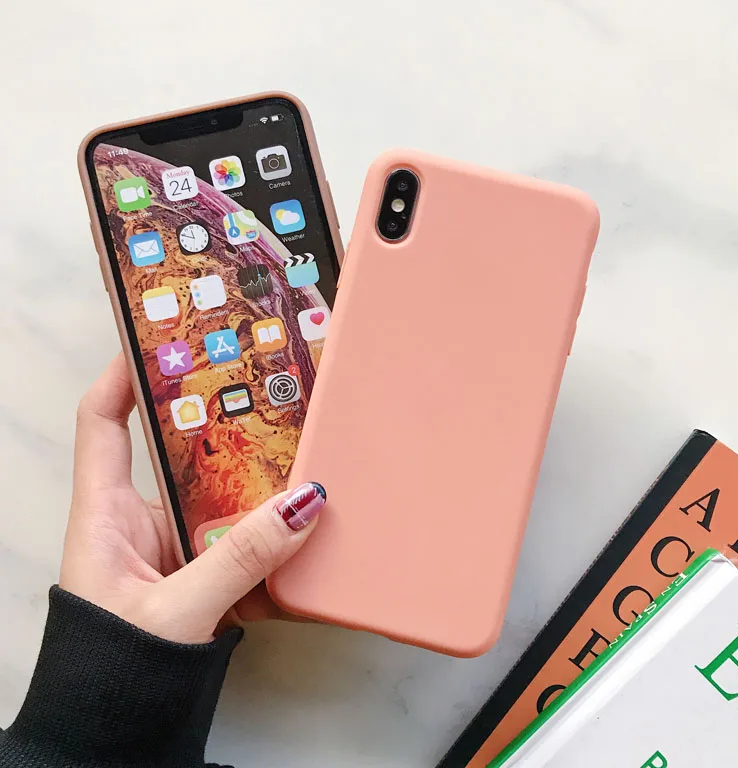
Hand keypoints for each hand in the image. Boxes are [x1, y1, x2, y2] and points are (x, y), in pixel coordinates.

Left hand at [59, 353, 325, 643]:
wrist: (113, 740)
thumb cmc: (112, 670)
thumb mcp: (174, 611)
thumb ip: (238, 560)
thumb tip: (304, 504)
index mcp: (105, 514)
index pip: (102, 424)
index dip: (124, 375)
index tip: (161, 337)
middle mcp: (140, 521)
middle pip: (179, 451)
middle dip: (220, 419)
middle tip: (265, 384)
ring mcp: (176, 549)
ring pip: (220, 497)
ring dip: (259, 481)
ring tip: (301, 445)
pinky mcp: (205, 577)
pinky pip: (243, 541)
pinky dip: (274, 535)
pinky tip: (308, 523)